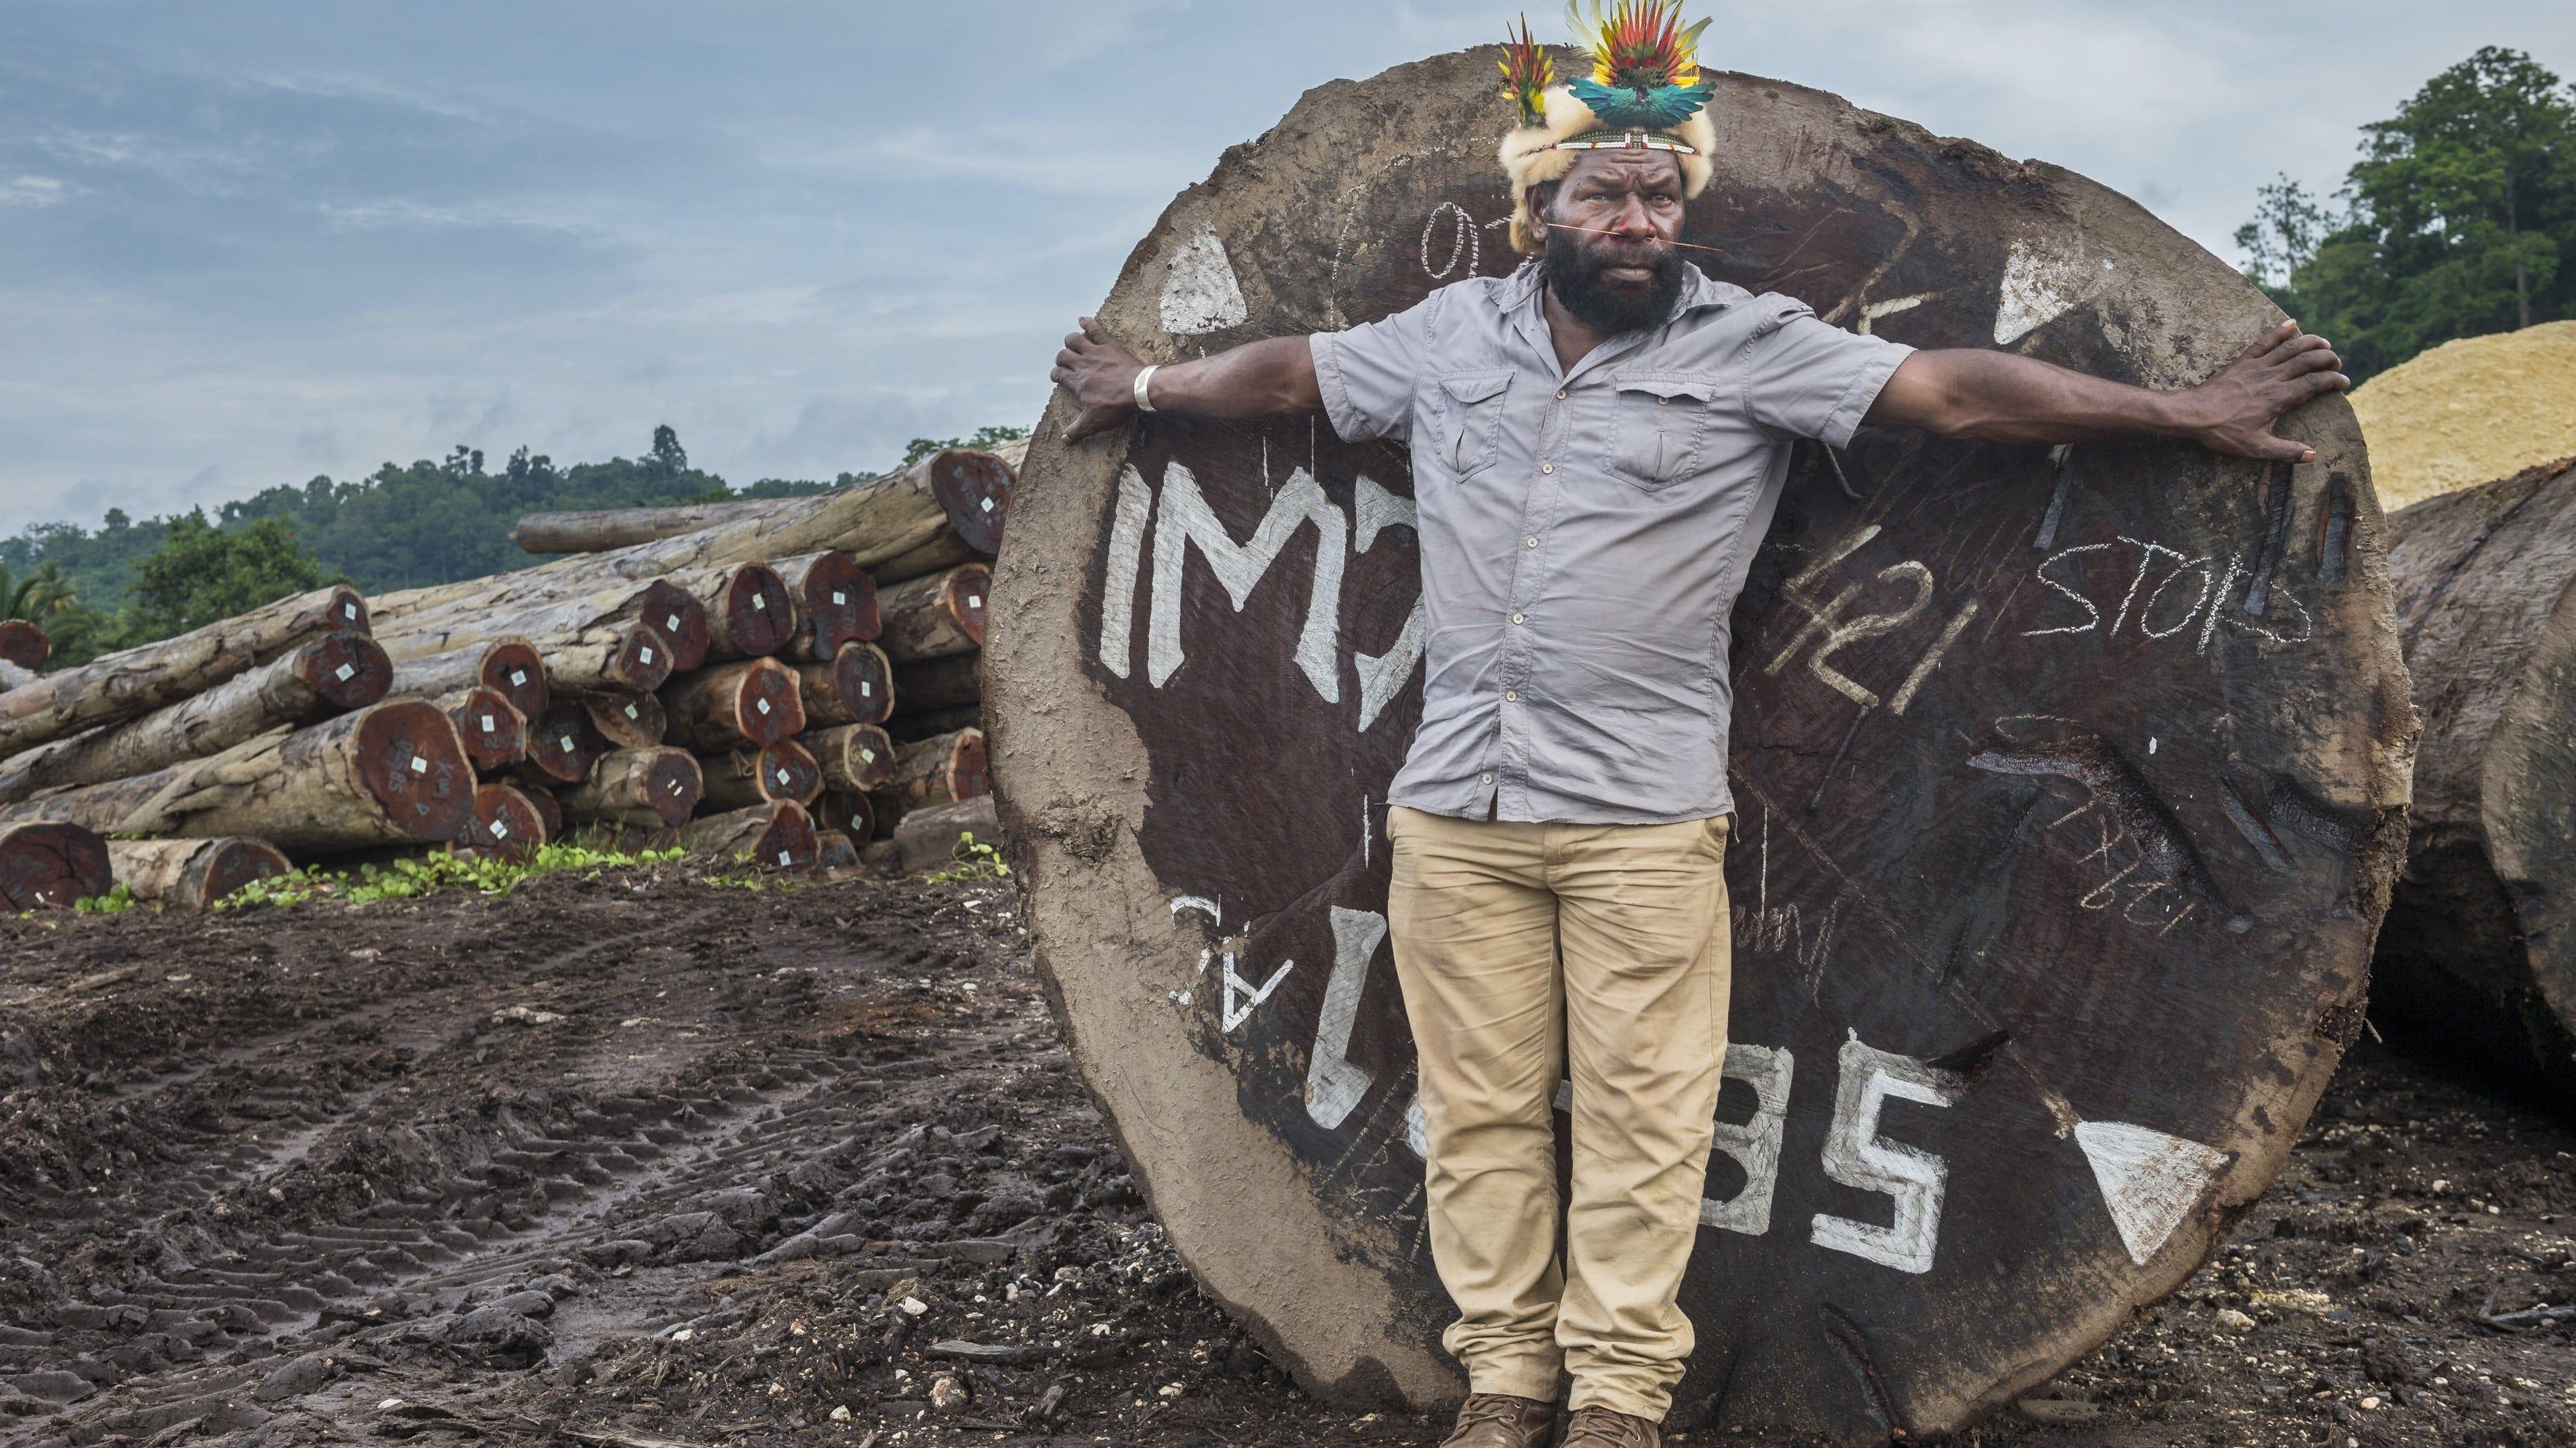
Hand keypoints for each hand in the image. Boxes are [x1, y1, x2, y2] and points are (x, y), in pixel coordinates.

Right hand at [1051, 317, 1145, 442]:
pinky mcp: (1108, 344)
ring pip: (1074, 339)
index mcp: (1077, 382)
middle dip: (1061, 357)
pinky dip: (1087, 322)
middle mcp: (1082, 364)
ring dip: (1071, 340)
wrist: (1137, 390)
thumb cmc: (1116, 406)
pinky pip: (1095, 328)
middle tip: (1065, 360)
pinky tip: (1083, 320)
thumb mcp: (1094, 422)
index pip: (1059, 374)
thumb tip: (1063, 440)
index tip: (1057, 376)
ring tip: (1072, 342)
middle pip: (1063, 355)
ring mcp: (1095, 352)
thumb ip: (1077, 430)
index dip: (1055, 374)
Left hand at [2182, 320, 2349, 462]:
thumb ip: (2285, 451)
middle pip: (2307, 360)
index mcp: (2278, 398)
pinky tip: (2291, 322)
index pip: (2315, 383)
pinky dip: (2279, 330)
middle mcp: (2271, 378)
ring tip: (2326, 343)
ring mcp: (2257, 367)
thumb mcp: (2255, 448)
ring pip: (2290, 347)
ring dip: (2311, 342)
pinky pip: (2264, 341)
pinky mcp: (2243, 361)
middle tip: (2337, 363)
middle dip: (2327, 358)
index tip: (2344, 382)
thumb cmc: (2222, 432)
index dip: (2333, 380)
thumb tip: (2312, 455)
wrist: (2192, 414)